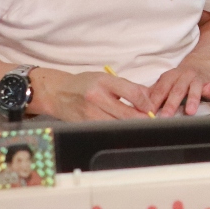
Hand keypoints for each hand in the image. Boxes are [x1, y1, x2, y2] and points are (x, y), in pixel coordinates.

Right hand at [36, 69, 155, 121]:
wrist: (57, 92)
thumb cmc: (85, 83)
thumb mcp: (106, 77)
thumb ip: (128, 86)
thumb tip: (150, 97)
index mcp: (104, 82)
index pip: (133, 93)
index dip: (146, 103)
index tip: (152, 108)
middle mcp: (96, 97)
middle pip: (127, 114)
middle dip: (142, 119)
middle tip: (151, 120)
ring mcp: (89, 113)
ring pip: (118, 125)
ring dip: (131, 127)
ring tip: (139, 125)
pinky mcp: (85, 125)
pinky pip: (106, 130)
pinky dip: (117, 130)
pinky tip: (123, 129)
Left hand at [150, 56, 209, 116]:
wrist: (201, 62)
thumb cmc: (180, 78)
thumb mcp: (166, 82)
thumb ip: (155, 93)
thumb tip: (137, 106)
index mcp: (172, 77)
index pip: (161, 89)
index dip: (155, 100)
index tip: (149, 112)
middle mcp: (186, 76)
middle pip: (178, 89)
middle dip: (172, 103)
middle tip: (166, 116)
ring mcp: (201, 78)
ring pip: (197, 87)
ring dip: (193, 98)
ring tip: (190, 111)